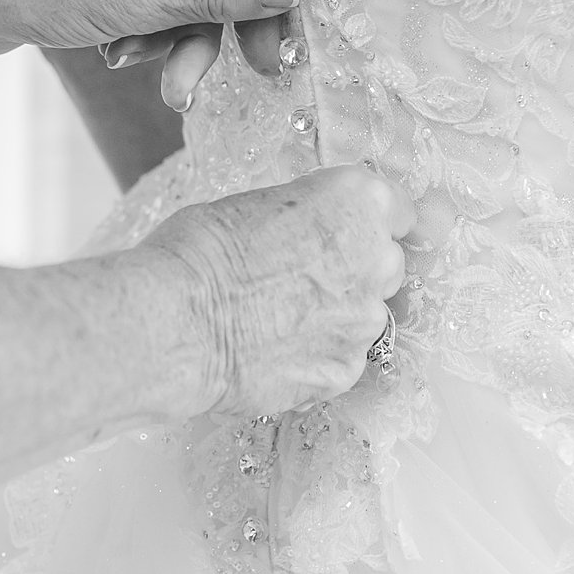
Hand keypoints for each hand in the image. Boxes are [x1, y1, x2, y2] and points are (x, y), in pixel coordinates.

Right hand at [145, 167, 416, 416]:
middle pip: (385, 264)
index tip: (346, 229)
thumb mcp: (255, 205)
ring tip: (277, 318)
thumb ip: (302, 217)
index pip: (396, 209)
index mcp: (358, 202)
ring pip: (364, 315)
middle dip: (354, 269)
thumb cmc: (199, 253)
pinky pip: (341, 358)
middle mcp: (375, 260)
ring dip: (335, 315)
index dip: (364, 222)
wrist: (176, 324)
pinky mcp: (344, 371)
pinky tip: (273, 349)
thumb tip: (306, 231)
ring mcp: (364, 322)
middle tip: (299, 274)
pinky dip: (316, 355)